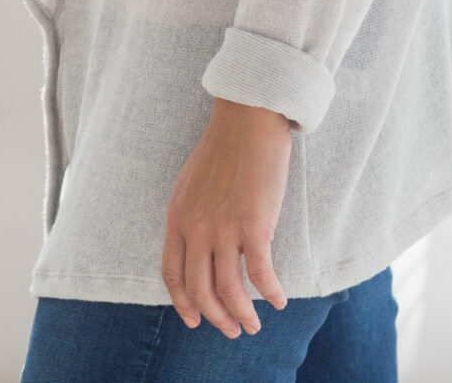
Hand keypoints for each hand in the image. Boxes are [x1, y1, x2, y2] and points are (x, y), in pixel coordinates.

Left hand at [161, 98, 291, 336]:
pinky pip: (260, 274)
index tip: (195, 320)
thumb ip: (191, 217)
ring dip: (243, 314)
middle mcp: (195, 228)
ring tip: (254, 325)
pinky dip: (271, 293)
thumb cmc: (224, 150)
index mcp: (177, 218)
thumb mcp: (192, 186)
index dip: (183, 303)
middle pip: (199, 289)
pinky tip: (280, 301)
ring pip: (229, 290)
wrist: (247, 122)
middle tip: (232, 330)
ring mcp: (223, 228)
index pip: (172, 273)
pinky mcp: (254, 226)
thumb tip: (200, 245)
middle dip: (216, 317)